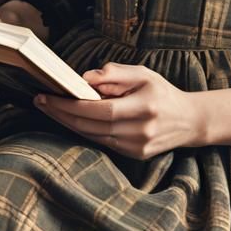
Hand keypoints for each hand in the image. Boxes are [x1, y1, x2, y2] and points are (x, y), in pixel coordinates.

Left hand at [33, 62, 202, 159]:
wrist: (189, 121)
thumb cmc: (163, 93)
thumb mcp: (143, 74)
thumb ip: (114, 74)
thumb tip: (84, 79)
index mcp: (144, 107)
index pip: (100, 109)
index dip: (71, 105)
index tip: (49, 96)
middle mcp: (140, 131)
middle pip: (91, 126)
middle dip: (62, 114)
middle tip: (40, 102)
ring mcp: (137, 147)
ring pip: (92, 136)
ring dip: (68, 123)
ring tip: (50, 109)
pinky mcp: (134, 155)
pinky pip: (101, 142)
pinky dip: (84, 130)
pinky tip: (71, 119)